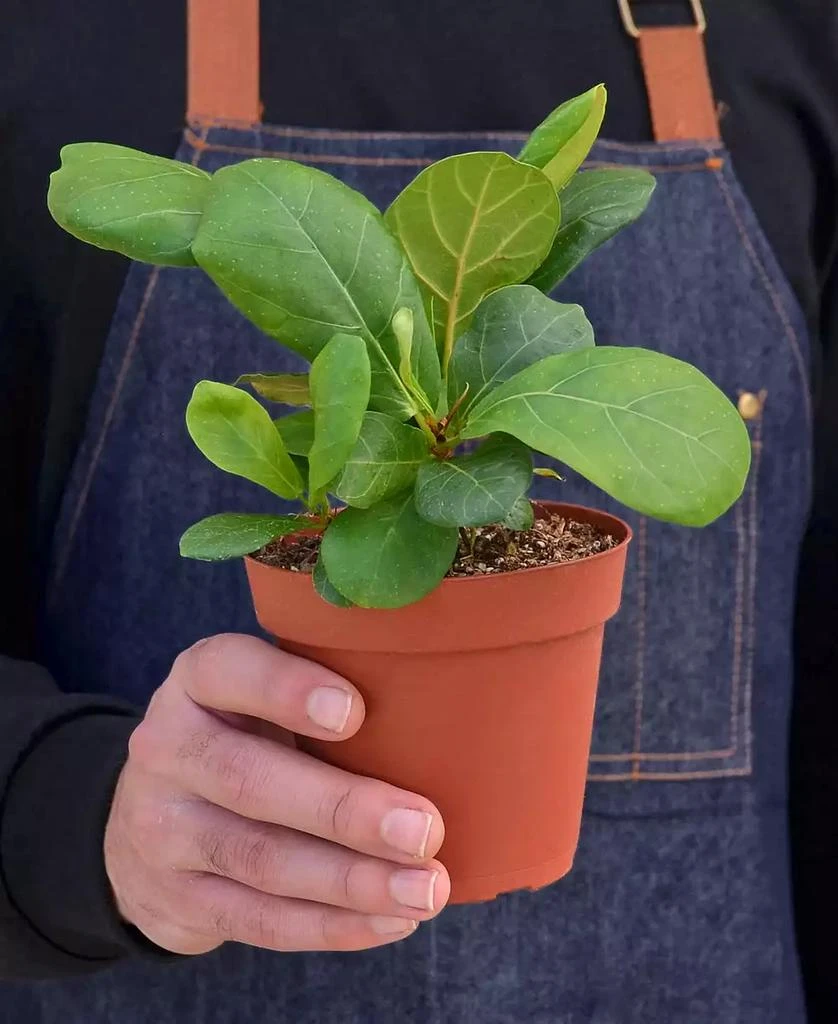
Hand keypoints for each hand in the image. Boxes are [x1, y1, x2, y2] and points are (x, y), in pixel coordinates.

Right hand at [104, 634, 448, 954]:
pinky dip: (331, 925)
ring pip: (260, 860)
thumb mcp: (258, 695)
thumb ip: (319, 691)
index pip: (226, 670)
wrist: (147, 819)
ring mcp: (162, 830)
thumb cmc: (244, 736)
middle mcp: (168, 749)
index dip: (286, 689)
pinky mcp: (176, 899)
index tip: (356, 711)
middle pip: (249, 781)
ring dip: (352, 881)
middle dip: (344, 810)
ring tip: (426, 888)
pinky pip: (257, 919)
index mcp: (196, 682)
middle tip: (424, 829)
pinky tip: (391, 921)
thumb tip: (440, 709)